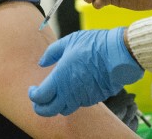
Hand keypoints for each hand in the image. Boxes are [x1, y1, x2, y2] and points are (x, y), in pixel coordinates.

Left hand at [28, 28, 143, 116]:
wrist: (118, 53)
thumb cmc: (93, 44)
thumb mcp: (69, 41)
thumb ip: (52, 53)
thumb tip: (42, 63)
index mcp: (60, 78)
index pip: (39, 97)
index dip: (33, 95)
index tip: (33, 89)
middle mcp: (69, 92)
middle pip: (48, 111)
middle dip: (40, 108)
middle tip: (39, 99)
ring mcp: (83, 97)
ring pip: (65, 109)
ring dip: (58, 103)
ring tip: (58, 92)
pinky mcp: (94, 99)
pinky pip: (80, 103)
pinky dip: (74, 99)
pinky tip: (76, 86)